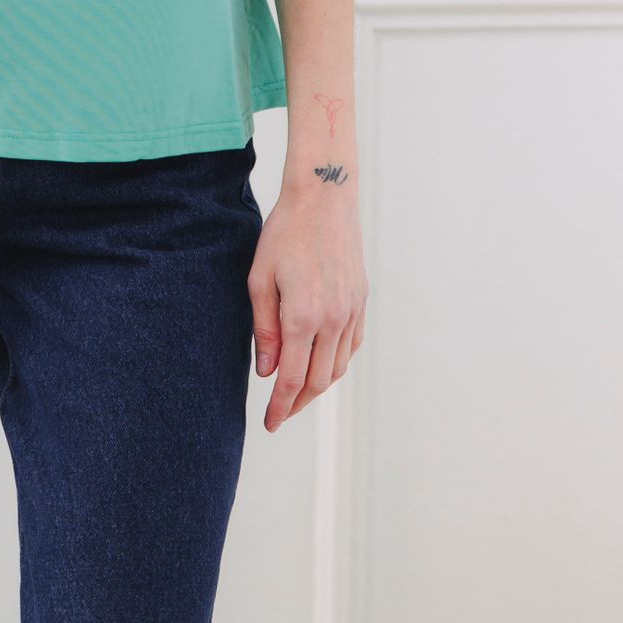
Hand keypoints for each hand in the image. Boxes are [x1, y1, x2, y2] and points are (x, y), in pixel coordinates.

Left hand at [247, 179, 368, 431]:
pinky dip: (336, 363)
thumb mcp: (260, 278)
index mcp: (303, 316)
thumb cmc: (285, 233)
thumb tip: (267, 371)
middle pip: (318, 381)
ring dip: (318, 387)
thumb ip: (264, 329)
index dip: (279, 406)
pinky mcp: (361, 302)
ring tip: (296, 393)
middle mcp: (333, 319)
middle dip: (297, 403)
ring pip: (338, 367)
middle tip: (278, 414)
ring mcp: (352, 311)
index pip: (292, 379)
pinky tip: (321, 364)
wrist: (324, 198)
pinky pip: (351, 347)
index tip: (269, 423)